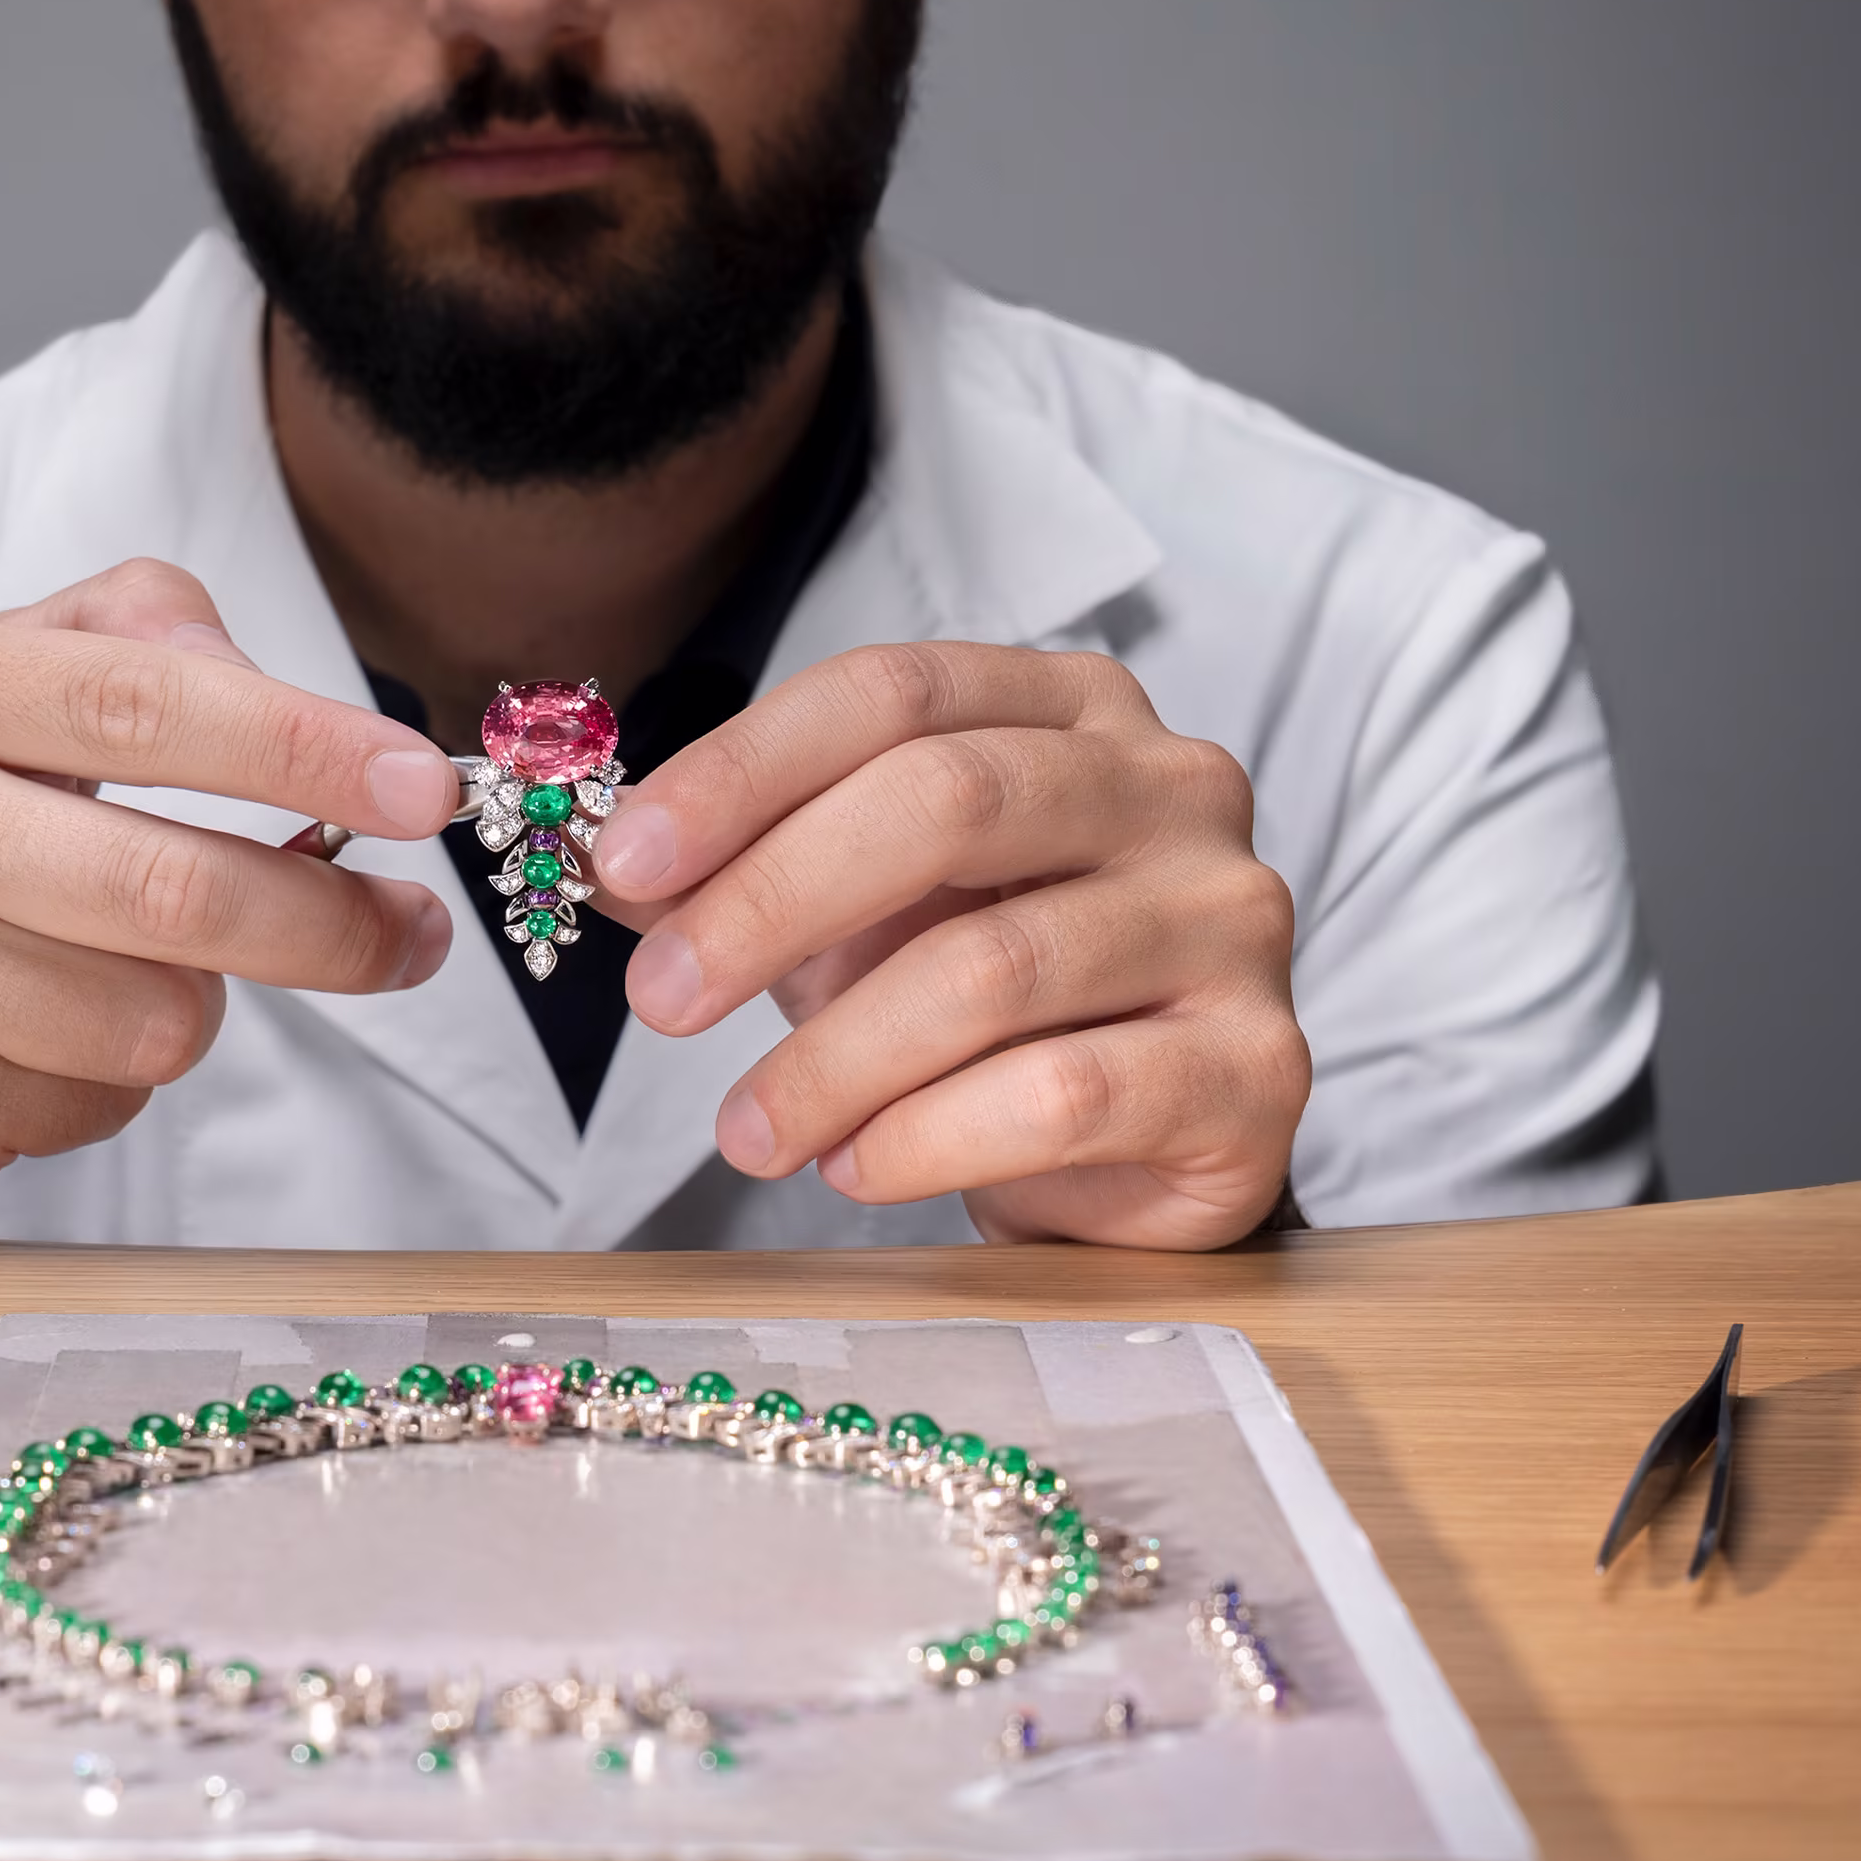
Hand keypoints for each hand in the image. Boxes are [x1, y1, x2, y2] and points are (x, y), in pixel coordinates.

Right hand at [0, 560, 459, 1223]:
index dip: (308, 747)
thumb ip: (141, 650)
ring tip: (106, 986)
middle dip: (330, 926)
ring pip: (156, 1017)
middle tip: (414, 938)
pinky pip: (99, 1103)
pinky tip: (24, 1053)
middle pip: (173, 887)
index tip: (427, 788)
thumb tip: (299, 701)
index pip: (148, 700)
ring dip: (184, 1017)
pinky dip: (105, 1089)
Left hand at [586, 643, 1306, 1248]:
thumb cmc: (983, 1007)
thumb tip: (601, 864)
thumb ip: (745, 870)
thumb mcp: (855, 913)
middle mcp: (1174, 788)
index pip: (892, 691)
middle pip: (946, 801)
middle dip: (771, 900)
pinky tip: (857, 1169)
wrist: (1134, 1155)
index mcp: (1072, 708)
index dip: (743, 770)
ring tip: (746, 1132)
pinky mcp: (1259, 1070)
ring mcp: (1231, 924)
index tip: (623, 861)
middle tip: (659, 1001)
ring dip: (832, 1060)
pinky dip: (930, 1138)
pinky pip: (1066, 1096)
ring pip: (994, 967)